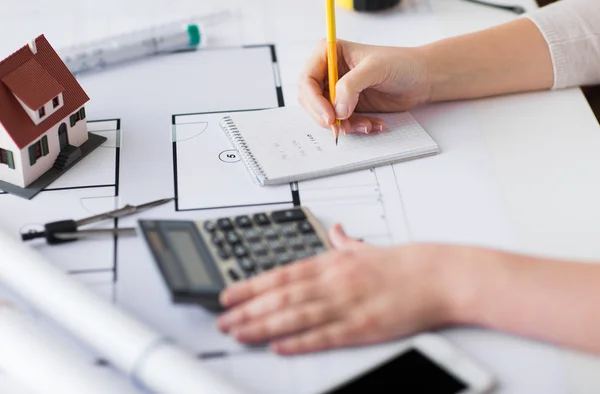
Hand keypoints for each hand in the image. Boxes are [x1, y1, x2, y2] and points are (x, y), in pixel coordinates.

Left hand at [217, 225, 475, 354]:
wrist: (439, 276)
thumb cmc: (403, 264)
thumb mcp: (367, 248)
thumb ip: (346, 241)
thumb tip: (337, 229)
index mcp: (333, 262)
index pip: (282, 274)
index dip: (251, 286)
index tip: (228, 295)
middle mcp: (335, 281)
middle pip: (281, 296)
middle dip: (248, 309)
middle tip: (223, 320)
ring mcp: (348, 305)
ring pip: (296, 316)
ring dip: (263, 325)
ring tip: (239, 332)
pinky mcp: (363, 327)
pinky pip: (325, 336)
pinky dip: (299, 342)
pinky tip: (279, 346)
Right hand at [298, 39, 431, 134]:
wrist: (422, 78)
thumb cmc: (401, 64)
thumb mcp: (375, 69)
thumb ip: (352, 86)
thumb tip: (337, 109)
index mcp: (329, 53)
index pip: (307, 80)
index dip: (314, 100)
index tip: (329, 117)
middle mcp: (329, 72)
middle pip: (311, 100)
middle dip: (325, 116)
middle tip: (340, 127)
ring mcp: (338, 90)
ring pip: (326, 115)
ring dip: (344, 125)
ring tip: (366, 125)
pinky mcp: (349, 106)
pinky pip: (342, 122)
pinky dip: (355, 127)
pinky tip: (373, 124)